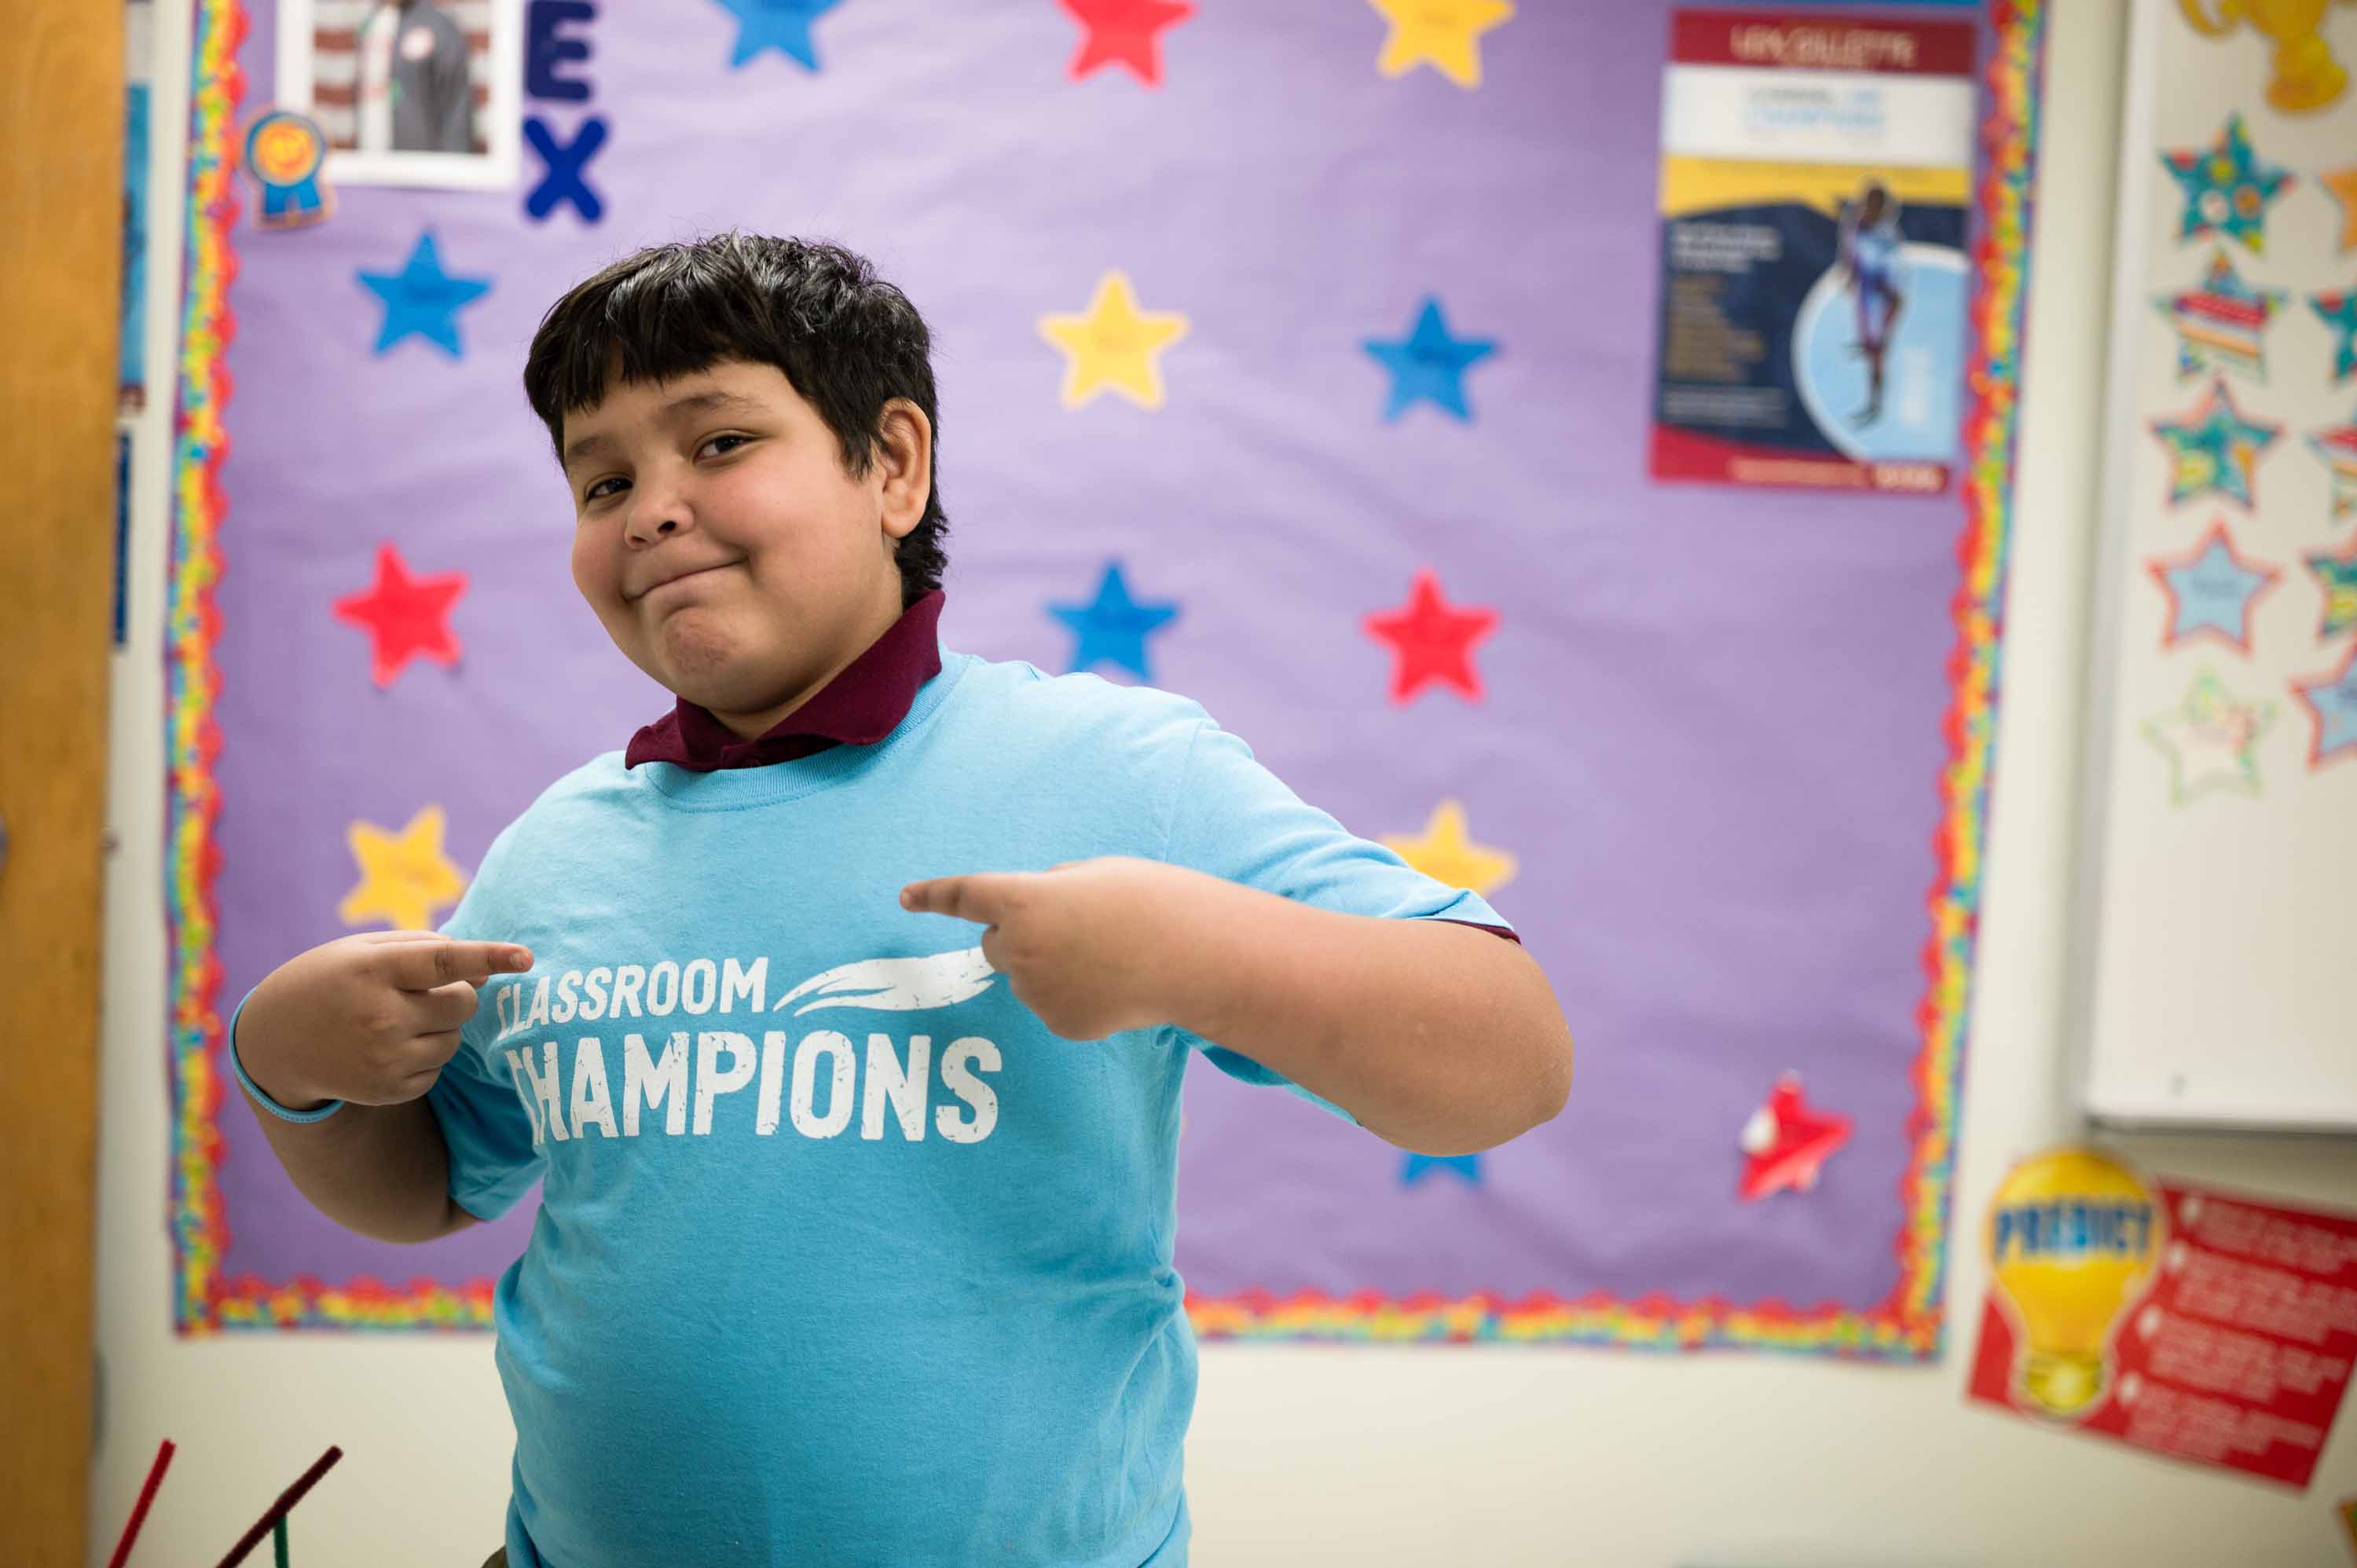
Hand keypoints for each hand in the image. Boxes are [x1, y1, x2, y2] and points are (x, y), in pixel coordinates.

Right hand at [237, 932, 533, 1109]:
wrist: (274, 1041)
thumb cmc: (331, 981)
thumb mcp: (364, 950)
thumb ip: (425, 950)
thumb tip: (486, 973)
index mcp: (374, 969)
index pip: (444, 962)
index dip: (488, 958)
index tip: (526, 958)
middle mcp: (380, 1015)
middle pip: (463, 1003)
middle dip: (458, 995)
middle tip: (421, 993)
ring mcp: (383, 1057)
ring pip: (454, 1039)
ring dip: (441, 1027)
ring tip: (397, 1020)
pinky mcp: (388, 1089)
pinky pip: (437, 1069)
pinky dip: (424, 1056)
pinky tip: (387, 1047)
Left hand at [899, 856, 1210, 1041]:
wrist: (1194, 957)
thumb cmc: (1149, 901)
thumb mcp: (1093, 874)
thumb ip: (1048, 890)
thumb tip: (1031, 916)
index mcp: (1024, 902)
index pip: (965, 896)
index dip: (933, 895)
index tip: (906, 897)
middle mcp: (1020, 951)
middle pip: (995, 945)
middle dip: (1019, 936)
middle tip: (1075, 928)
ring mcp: (1037, 994)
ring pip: (1025, 978)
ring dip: (1050, 966)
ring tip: (1107, 956)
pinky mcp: (1060, 1024)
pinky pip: (1052, 1005)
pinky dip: (1073, 996)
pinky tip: (1113, 985)